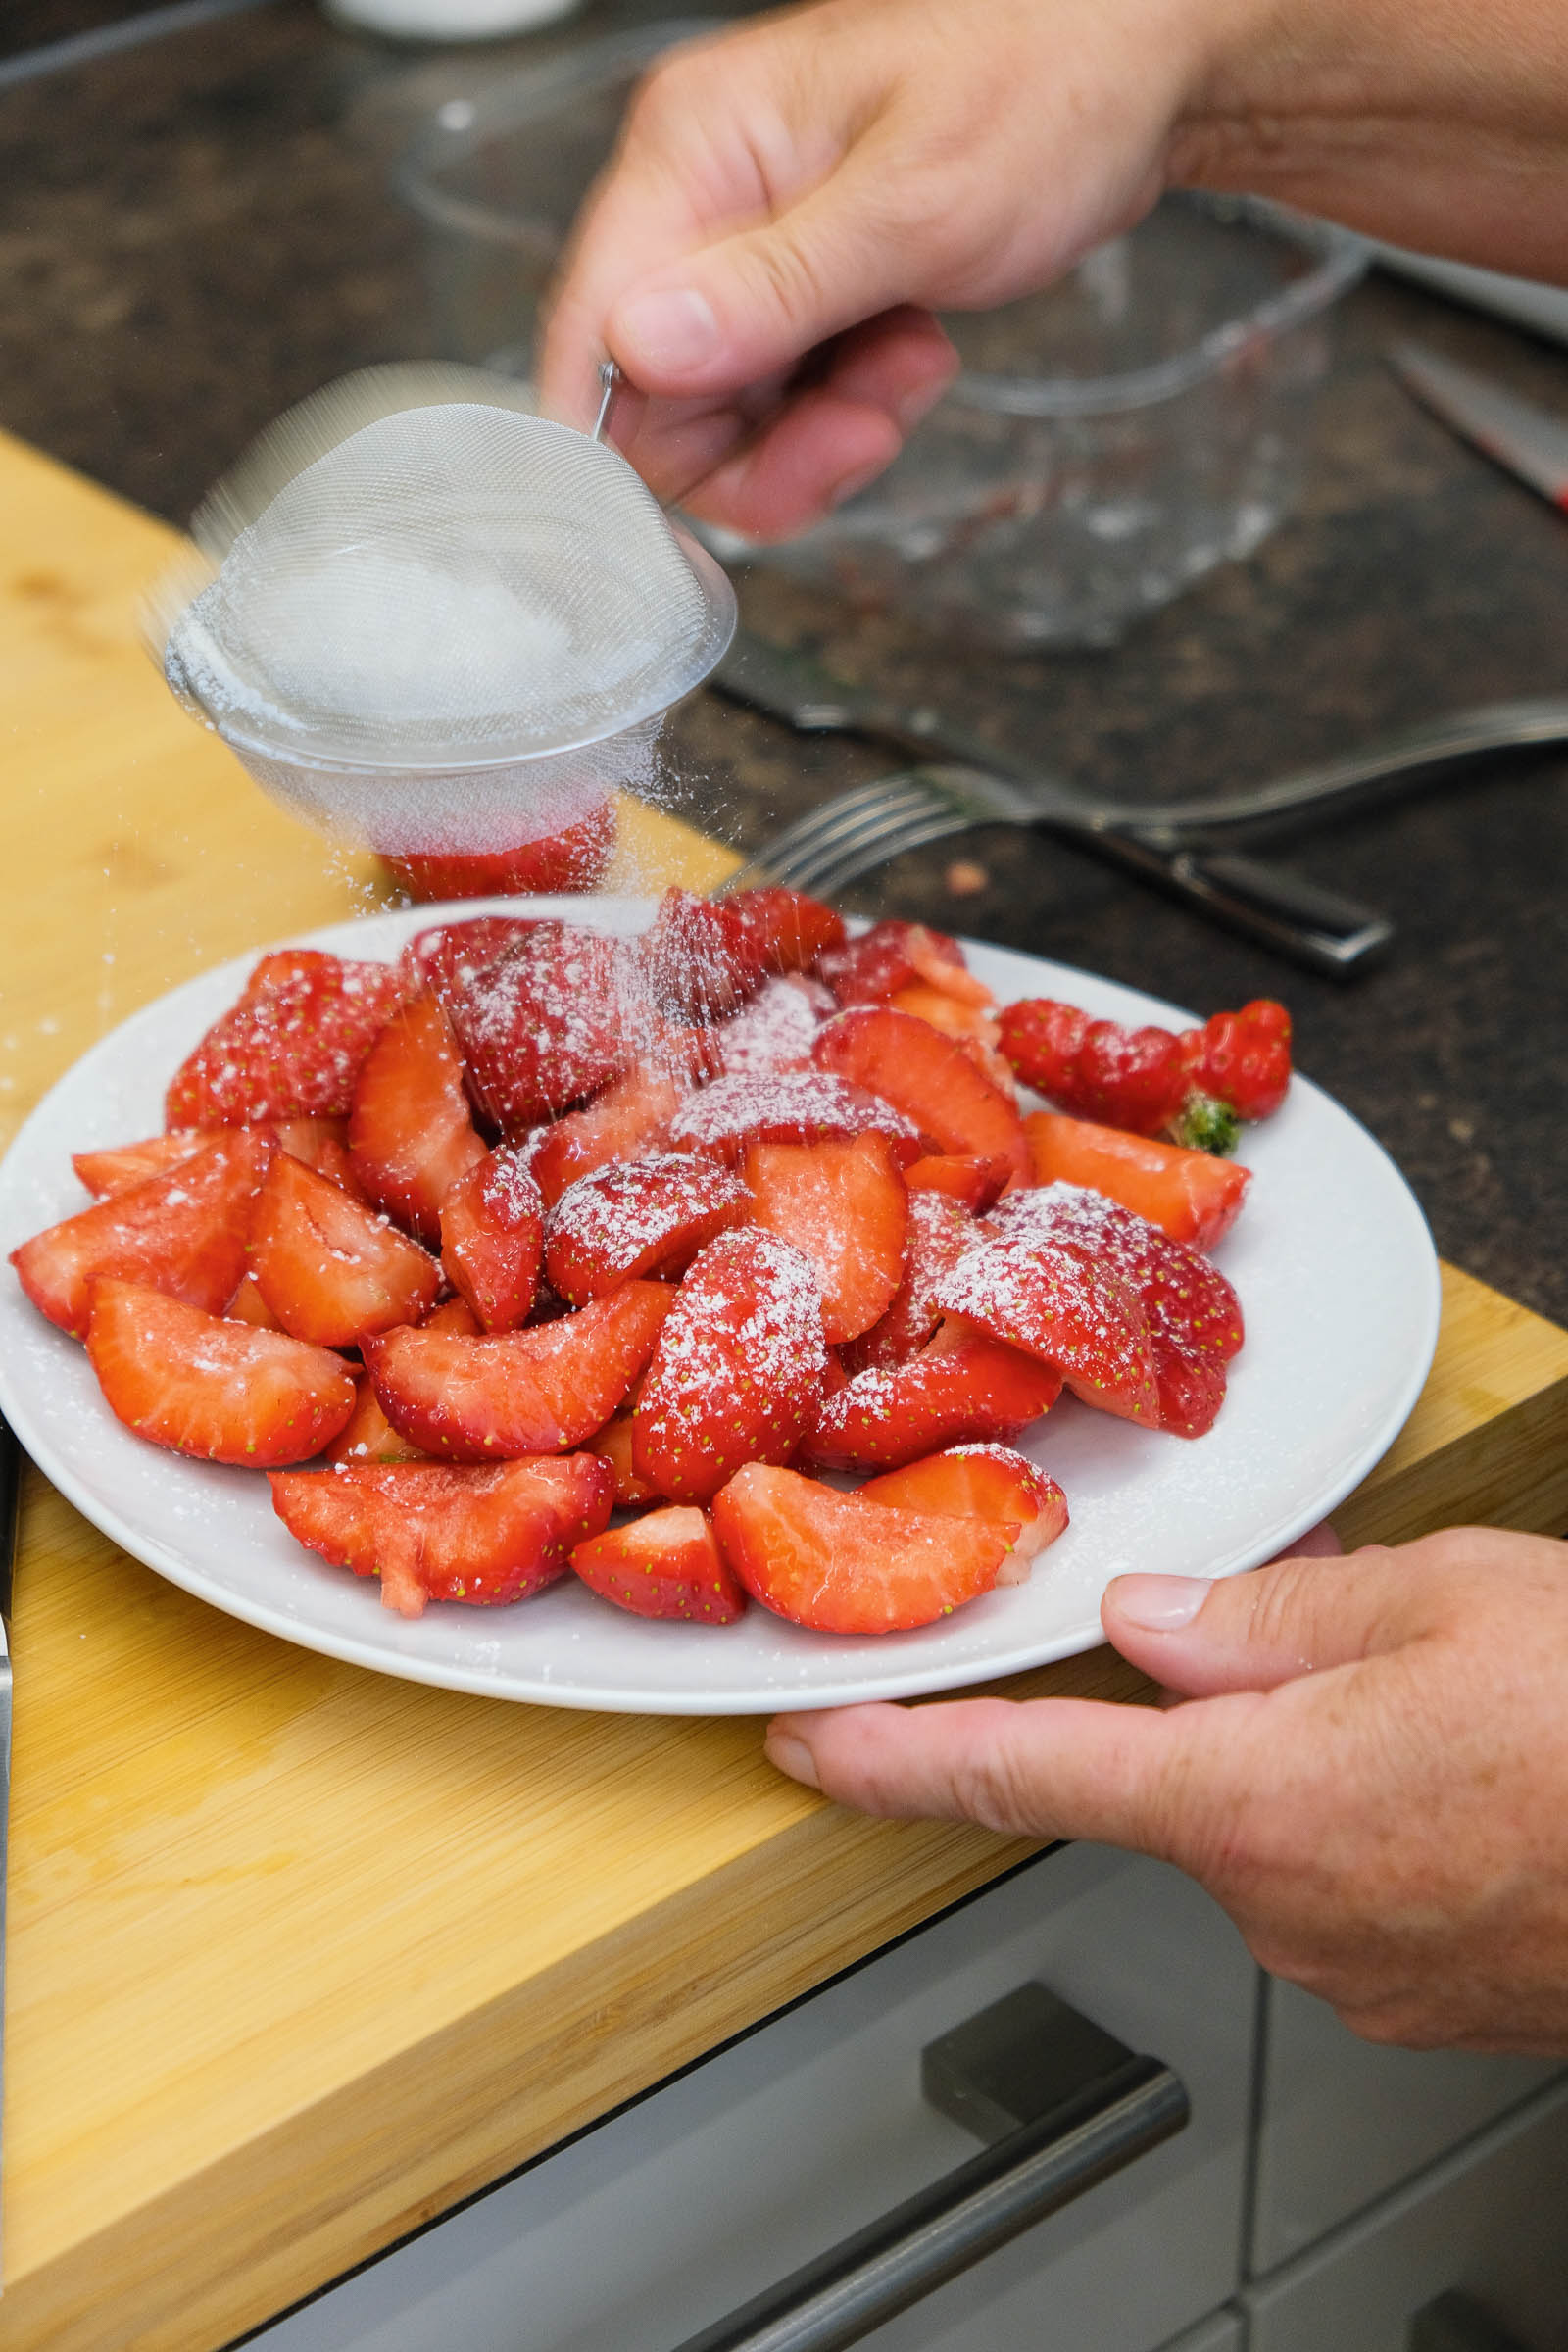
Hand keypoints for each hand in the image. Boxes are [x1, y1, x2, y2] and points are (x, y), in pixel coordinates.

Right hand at [536, 0, 1218, 534]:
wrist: (1141, 69)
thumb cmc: (1047, 85)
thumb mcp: (912, 205)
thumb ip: (771, 290)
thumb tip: (641, 349)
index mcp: (695, 150)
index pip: (592, 326)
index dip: (643, 436)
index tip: (739, 478)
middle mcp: (703, 196)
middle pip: (658, 398)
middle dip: (764, 444)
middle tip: (866, 425)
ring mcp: (750, 242)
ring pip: (726, 411)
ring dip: (821, 427)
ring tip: (908, 367)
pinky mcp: (800, 282)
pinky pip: (785, 393)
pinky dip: (850, 404)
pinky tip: (913, 349)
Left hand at [765, 1527, 1567, 2054]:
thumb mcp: (1441, 1598)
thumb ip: (1270, 1615)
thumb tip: (1156, 1623)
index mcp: (1250, 1796)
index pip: (1013, 1776)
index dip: (889, 1761)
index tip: (804, 1747)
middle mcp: (1282, 1906)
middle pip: (1183, 1777)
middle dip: (1229, 1700)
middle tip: (1356, 1636)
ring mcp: (1355, 1970)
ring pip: (1280, 1823)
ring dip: (1323, 1752)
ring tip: (1457, 1702)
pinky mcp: (1425, 1999)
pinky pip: (1356, 1880)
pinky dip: (1383, 1814)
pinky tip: (1477, 1770)